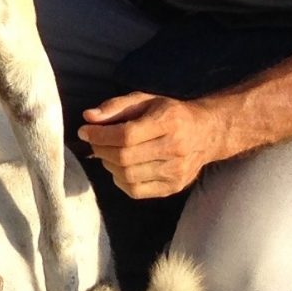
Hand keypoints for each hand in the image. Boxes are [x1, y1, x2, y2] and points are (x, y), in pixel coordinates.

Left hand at [77, 92, 228, 198]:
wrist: (206, 133)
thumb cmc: (170, 114)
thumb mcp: (145, 100)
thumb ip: (116, 107)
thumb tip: (88, 117)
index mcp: (169, 122)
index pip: (126, 135)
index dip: (99, 135)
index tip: (85, 131)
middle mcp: (175, 148)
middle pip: (124, 157)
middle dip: (101, 150)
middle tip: (95, 143)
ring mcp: (176, 171)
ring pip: (127, 176)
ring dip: (109, 165)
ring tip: (109, 153)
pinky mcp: (173, 187)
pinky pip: (135, 190)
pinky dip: (120, 180)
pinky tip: (122, 167)